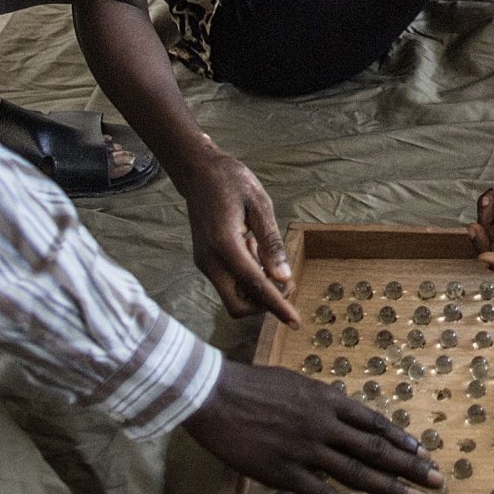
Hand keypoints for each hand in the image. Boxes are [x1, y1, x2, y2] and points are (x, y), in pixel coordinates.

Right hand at [176, 147, 297, 323]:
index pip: (254, 286)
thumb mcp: (259, 205)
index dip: (276, 306)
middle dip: (264, 302)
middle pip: (238, 305)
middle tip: (284, 277)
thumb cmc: (230, 181)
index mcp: (224, 246)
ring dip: (255, 288)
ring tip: (263, 251)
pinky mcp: (205, 261)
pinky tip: (253, 249)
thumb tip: (283, 277)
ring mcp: (204, 264)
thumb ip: (271, 243)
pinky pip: (228, 283)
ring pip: (233, 296)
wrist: (198, 172)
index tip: (294, 321)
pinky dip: (246, 278)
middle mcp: (210, 261)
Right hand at [182, 358, 442, 493]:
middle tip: (436, 481)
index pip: (374, 422)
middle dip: (409, 466)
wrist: (216, 394)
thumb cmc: (252, 385)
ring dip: (391, 489)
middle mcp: (325, 424)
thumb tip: (340, 404)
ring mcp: (307, 449)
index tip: (422, 452)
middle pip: (376, 449)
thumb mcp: (296, 383)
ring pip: (358, 473)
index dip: (400, 439)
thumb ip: (321, 398)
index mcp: (328, 400)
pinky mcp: (285, 472)